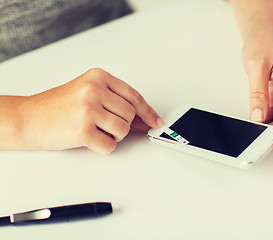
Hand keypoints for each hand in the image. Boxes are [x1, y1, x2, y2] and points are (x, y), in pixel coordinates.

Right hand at [22, 68, 162, 153]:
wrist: (28, 118)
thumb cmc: (58, 107)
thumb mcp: (88, 94)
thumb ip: (116, 102)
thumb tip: (145, 120)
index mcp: (98, 77)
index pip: (134, 96)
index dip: (148, 112)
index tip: (156, 122)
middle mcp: (94, 89)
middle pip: (130, 115)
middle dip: (122, 125)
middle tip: (103, 125)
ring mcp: (88, 109)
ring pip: (123, 130)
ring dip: (112, 136)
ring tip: (94, 130)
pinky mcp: (83, 130)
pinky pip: (110, 145)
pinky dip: (103, 147)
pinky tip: (88, 139)